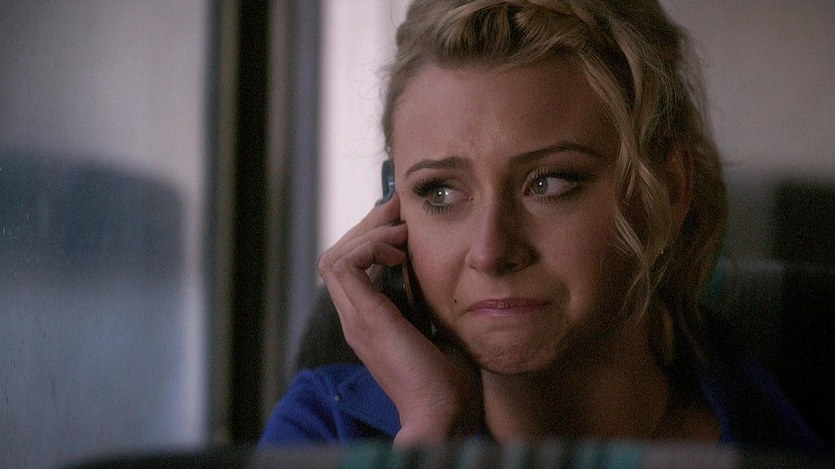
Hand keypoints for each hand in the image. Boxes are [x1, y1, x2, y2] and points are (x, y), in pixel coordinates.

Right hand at [317, 193, 481, 444]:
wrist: (443, 411)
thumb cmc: (447, 377)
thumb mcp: (434, 325)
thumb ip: (423, 299)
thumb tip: (429, 267)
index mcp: (368, 319)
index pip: (349, 266)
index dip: (370, 238)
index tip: (402, 221)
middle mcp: (354, 317)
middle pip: (336, 256)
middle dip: (367, 226)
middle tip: (398, 210)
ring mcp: (356, 318)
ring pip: (334, 256)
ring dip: (367, 234)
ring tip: (400, 234)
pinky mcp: (365, 316)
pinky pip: (345, 264)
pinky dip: (369, 248)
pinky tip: (398, 252)